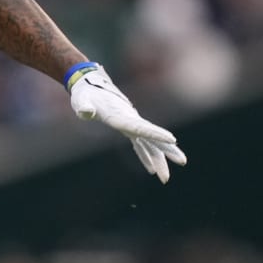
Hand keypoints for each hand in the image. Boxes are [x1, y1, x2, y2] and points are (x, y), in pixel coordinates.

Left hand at [68, 64, 186, 182]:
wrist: (89, 83)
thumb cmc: (84, 94)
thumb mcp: (80, 100)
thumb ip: (83, 106)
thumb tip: (86, 112)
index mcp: (120, 116)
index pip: (141, 127)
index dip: (156, 133)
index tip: (173, 139)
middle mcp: (129, 120)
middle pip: (152, 138)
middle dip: (167, 151)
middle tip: (182, 162)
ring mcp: (130, 124)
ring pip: (150, 143)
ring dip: (160, 159)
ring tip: (165, 178)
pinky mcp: (126, 127)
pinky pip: (140, 145)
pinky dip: (146, 156)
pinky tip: (151, 170)